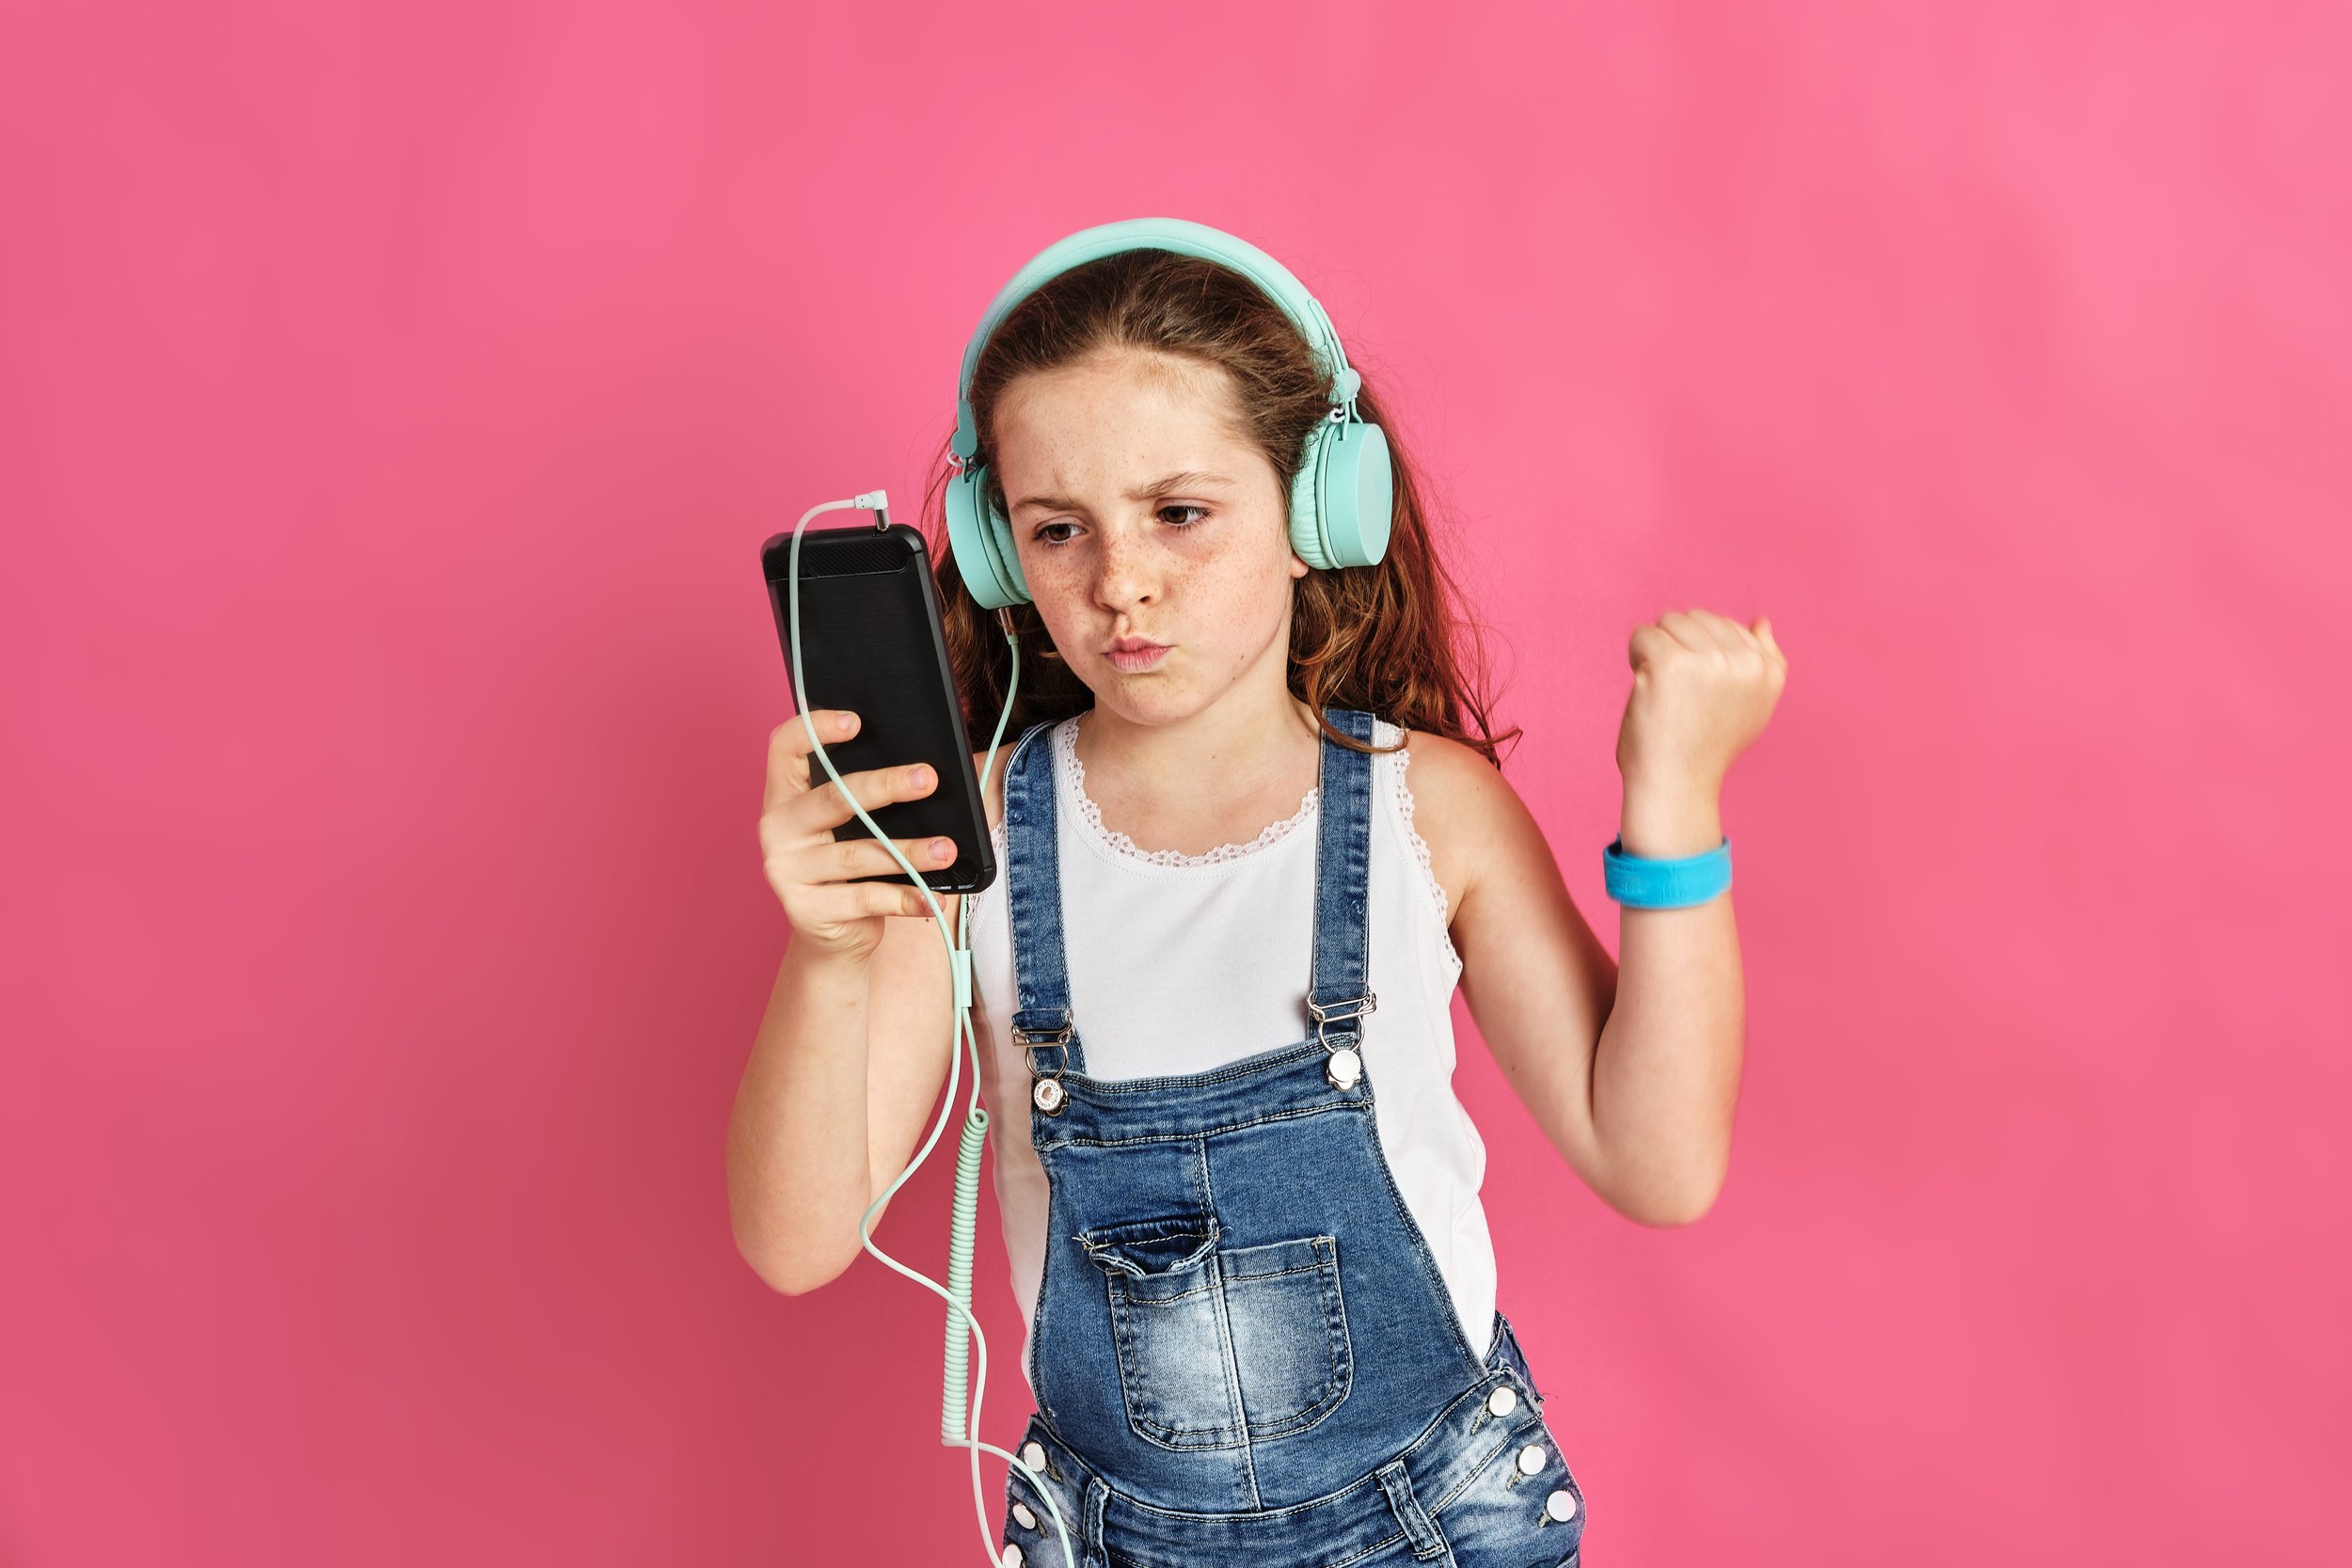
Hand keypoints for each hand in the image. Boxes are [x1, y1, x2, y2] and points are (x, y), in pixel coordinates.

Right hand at [758, 708, 959, 960]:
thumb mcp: (849, 827)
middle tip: (928, 779)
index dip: (816, 729)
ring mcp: (787, 871)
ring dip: (909, 851)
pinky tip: (931, 896)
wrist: (832, 936)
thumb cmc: (849, 869)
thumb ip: (866, 798)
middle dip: (885, 786)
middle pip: (833, 798)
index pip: (785, 748)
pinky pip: (865, 899)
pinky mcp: (807, 909)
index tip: (856, 721)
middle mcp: (777, 829)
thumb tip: (923, 771)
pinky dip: (904, 898)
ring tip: (946, 848)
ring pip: (858, 854)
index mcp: (783, 797)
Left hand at [1616, 609, 1788, 794]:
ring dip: (1657, 651)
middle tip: (1678, 692)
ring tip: (1663, 690)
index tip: (1698, 694)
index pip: (1727, 626)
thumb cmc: (1704, 748)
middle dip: (1678, 646)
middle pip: (1698, 618)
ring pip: (1670, 622)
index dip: (1701, 656)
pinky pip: (1643, 634)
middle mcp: (1746, 664)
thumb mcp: (1750, 707)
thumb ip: (1762, 663)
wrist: (1675, 785)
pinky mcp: (1672, 663)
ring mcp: (1711, 661)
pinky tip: (1645, 687)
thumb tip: (1762, 621)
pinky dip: (1635, 657)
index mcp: (1769, 671)